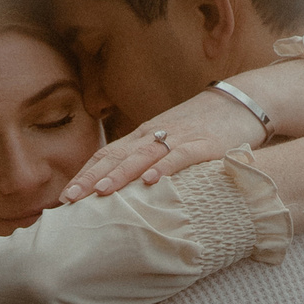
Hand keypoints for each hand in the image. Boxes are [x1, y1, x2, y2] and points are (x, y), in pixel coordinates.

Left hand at [61, 87, 265, 201]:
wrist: (240, 102)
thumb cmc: (200, 128)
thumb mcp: (167, 142)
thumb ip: (145, 161)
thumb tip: (119, 192)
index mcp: (142, 136)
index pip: (105, 155)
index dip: (84, 176)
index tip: (63, 198)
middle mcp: (154, 134)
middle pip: (116, 156)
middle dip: (91, 179)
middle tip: (70, 200)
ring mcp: (179, 137)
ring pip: (142, 156)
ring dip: (120, 174)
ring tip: (101, 193)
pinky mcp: (204, 144)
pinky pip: (180, 156)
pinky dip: (165, 168)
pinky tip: (150, 182)